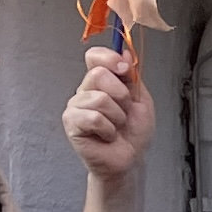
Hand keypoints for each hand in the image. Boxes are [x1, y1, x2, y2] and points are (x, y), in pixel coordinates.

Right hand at [63, 38, 153, 178]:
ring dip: (117, 116)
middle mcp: (85, 90)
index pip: (94, 56)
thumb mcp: (140, 99)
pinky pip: (93, 117)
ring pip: (99, 99)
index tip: (124, 69)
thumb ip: (132, 76)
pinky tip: (107, 136)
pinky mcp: (71, 123)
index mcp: (101, 82)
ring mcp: (76, 106)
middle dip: (121, 95)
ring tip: (116, 127)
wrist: (130, 159)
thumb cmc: (133, 132)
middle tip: (124, 111)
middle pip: (98, 74)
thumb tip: (125, 52)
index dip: (109, 58)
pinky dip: (108, 129)